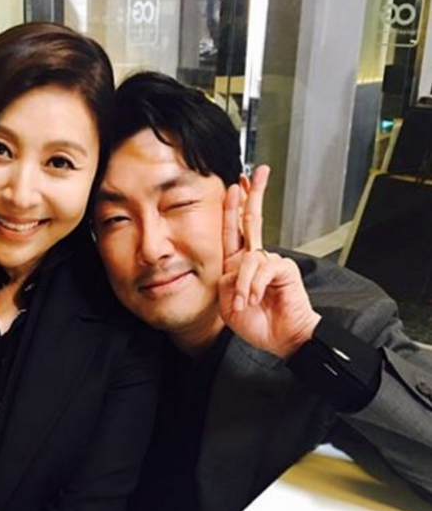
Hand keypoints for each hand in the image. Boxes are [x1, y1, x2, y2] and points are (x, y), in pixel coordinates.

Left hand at [218, 167, 320, 358]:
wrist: (280, 339)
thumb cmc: (256, 322)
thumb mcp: (227, 301)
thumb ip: (226, 279)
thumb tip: (236, 266)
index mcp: (239, 264)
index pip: (234, 230)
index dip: (232, 209)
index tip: (234, 186)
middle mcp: (256, 258)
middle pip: (253, 219)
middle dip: (254, 194)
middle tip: (256, 172)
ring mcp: (272, 262)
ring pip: (248, 258)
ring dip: (241, 284)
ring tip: (244, 302)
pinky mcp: (284, 268)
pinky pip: (262, 268)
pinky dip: (253, 286)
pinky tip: (255, 298)